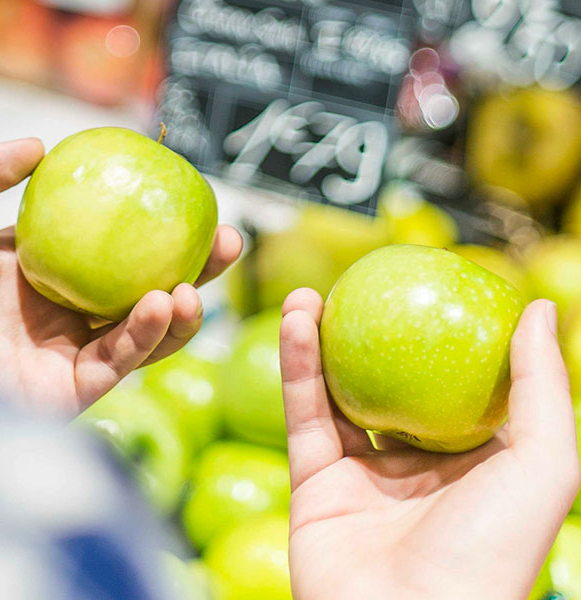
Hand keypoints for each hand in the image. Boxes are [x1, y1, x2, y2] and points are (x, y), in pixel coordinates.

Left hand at [0, 138, 241, 413]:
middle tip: (226, 238)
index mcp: (28, 270)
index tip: (183, 193)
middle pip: (136, 286)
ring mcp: (60, 353)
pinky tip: (163, 303)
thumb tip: (39, 145)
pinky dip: (146, 335)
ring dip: (180, 307)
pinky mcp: (63, 393)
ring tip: (199, 279)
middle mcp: (52, 312)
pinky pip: (117, 362)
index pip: (101, 243)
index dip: (145, 223)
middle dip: (188, 266)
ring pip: (140, 331)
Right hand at [280, 288, 579, 599]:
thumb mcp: (544, 465)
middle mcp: (417, 468)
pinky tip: (297, 322)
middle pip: (389, 383)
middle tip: (357, 288)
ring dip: (320, 341)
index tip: (427, 286)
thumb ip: (543, 386)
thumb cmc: (491, 554)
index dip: (441, 336)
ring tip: (310, 295)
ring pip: (336, 394)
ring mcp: (362, 476)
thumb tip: (540, 307)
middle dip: (370, 335)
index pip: (456, 386)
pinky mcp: (314, 485)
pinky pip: (304, 414)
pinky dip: (296, 366)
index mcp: (474, 464)